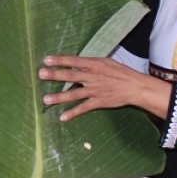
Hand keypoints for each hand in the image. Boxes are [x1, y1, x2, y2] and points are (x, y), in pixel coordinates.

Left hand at [38, 55, 170, 120]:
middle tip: (40, 74)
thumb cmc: (121, 73)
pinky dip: (73, 113)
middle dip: (55, 75)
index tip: (46, 60)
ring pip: (74, 93)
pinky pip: (83, 108)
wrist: (135, 87)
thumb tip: (75, 62)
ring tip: (45, 99)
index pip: (74, 60)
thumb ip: (90, 63)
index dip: (60, 60)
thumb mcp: (106, 62)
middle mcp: (93, 76)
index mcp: (94, 64)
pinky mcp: (98, 102)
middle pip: (71, 75)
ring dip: (59, 97)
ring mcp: (95, 90)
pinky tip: (62, 117)